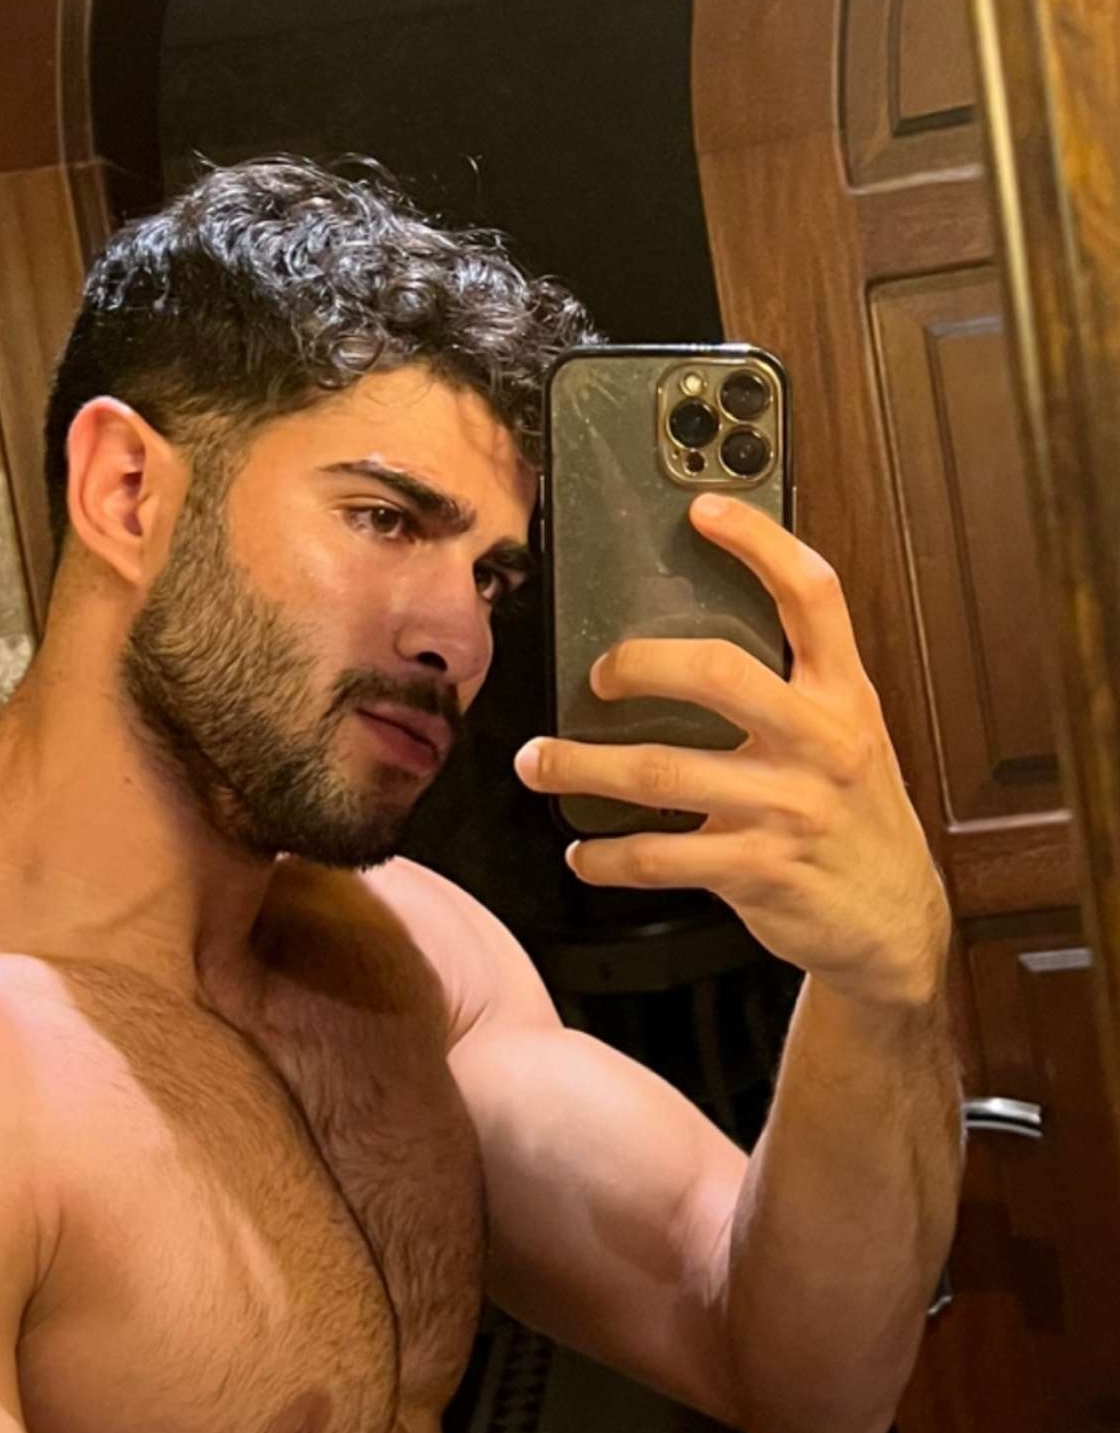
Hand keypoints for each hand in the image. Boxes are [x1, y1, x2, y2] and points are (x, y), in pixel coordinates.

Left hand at [514, 496, 949, 1007]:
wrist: (894, 922)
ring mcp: (788, 808)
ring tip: (538, 763)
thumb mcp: (851, 739)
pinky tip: (584, 854)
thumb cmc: (857, 821)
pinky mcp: (758, 870)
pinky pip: (661, 856)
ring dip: (582, 767)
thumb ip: (797, 691)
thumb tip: (701, 650)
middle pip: (717, 672)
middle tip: (597, 676)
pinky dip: (608, 857)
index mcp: (843, 696)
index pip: (813, 595)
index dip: (760, 544)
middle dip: (637, 665)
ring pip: (663, 771)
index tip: (704, 510)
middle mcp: (819, 742)